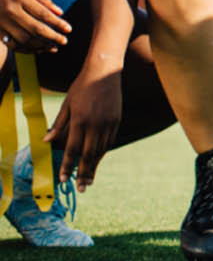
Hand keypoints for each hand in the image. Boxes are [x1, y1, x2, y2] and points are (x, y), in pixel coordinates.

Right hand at [0, 0, 70, 51]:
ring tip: (53, 47)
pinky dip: (27, 49)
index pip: (43, 14)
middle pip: (35, 29)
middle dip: (52, 37)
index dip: (57, 23)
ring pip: (24, 40)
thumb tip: (60, 13)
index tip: (69, 30)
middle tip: (64, 41)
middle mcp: (11, 11)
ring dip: (41, 46)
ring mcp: (2, 23)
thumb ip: (44, 1)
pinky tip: (38, 49)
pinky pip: (13, 45)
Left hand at [45, 63, 121, 189]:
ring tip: (90, 180)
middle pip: (89, 155)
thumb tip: (46, 141)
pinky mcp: (117, 121)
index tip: (63, 179)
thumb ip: (58, 124)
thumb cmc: (82, 86)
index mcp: (80, 120)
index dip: (67, 165)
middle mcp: (96, 124)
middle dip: (84, 173)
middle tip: (82, 188)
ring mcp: (109, 123)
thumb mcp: (67, 103)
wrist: (106, 72)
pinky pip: (109, 142)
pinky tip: (97, 162)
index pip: (72, 149)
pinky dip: (102, 154)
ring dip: (95, 167)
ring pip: (101, 150)